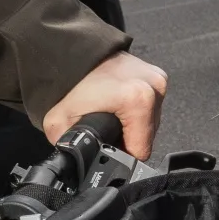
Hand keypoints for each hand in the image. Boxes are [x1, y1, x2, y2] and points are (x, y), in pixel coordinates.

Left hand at [45, 51, 166, 160]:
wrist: (68, 50)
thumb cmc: (67, 80)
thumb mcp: (60, 125)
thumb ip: (72, 153)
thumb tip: (78, 169)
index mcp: (138, 100)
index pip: (140, 151)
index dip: (121, 155)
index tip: (106, 148)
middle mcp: (154, 88)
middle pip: (147, 137)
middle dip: (126, 138)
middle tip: (104, 129)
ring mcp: (158, 79)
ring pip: (150, 123)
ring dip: (132, 125)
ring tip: (110, 114)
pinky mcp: (157, 75)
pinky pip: (150, 106)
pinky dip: (135, 110)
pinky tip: (117, 105)